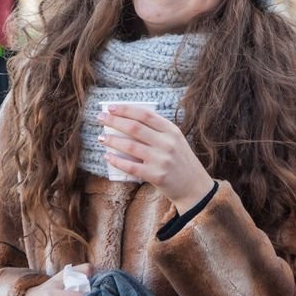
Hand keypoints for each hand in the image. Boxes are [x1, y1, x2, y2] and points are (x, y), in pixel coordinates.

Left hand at [99, 104, 213, 212]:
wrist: (195, 188)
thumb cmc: (181, 162)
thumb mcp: (176, 141)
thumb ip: (158, 132)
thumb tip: (129, 121)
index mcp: (172, 131)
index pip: (145, 114)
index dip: (126, 109)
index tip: (111, 107)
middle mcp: (167, 143)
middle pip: (134, 127)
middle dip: (114, 121)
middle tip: (100, 118)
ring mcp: (162, 160)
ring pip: (130, 145)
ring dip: (111, 140)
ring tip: (101, 137)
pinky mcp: (156, 176)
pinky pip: (131, 166)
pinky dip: (117, 161)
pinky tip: (108, 156)